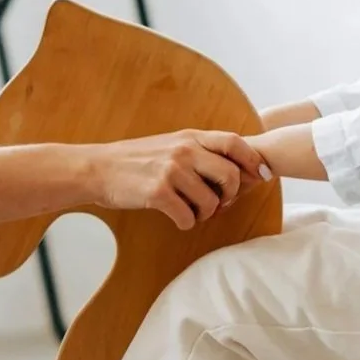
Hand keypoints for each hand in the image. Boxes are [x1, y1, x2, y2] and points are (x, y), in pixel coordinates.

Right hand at [91, 130, 269, 228]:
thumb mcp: (170, 144)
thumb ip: (199, 151)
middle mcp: (184, 151)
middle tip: (220, 203)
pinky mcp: (158, 193)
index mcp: (190, 137)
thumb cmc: (136, 160)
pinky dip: (186, 222)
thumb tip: (236, 168)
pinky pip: (188, 217)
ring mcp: (171, 171)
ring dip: (206, 213)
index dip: (253, 160)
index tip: (262, 175)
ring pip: (211, 202)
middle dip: (231, 195)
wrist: (97, 169)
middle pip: (231, 175)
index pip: (234, 142)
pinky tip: (175, 217)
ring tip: (192, 211)